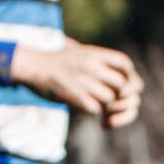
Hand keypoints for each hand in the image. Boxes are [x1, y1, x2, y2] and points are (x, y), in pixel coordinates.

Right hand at [22, 41, 143, 124]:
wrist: (33, 66)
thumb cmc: (56, 61)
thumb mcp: (78, 51)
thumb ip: (98, 59)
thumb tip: (121, 73)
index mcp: (93, 54)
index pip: (124, 63)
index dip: (131, 75)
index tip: (126, 84)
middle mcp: (91, 66)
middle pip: (122, 85)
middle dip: (123, 97)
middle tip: (116, 102)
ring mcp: (83, 81)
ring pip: (110, 99)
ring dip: (109, 107)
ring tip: (102, 107)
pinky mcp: (75, 96)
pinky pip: (96, 109)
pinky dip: (97, 112)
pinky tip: (91, 110)